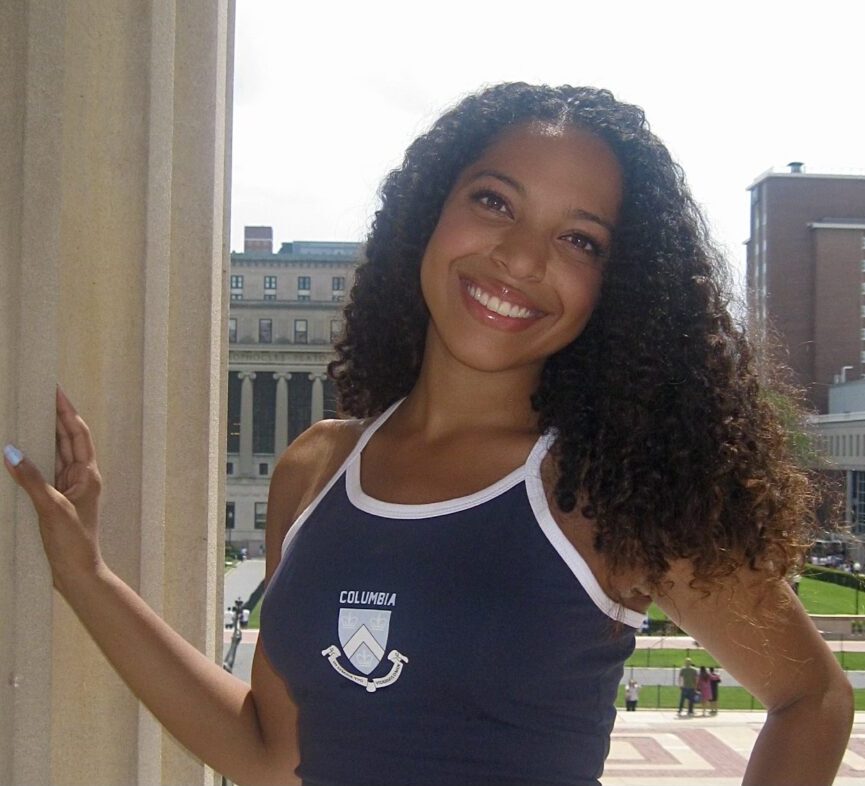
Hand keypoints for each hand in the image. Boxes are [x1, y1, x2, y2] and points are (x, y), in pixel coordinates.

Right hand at [4, 387, 103, 588]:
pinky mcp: (56, 499)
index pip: (77, 433)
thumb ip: (33, 480)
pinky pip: (45, 471)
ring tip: (27, 415)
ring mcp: (69, 487)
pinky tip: (20, 451)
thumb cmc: (74, 542)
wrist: (77, 573)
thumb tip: (11, 452)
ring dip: (43, 435)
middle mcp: (81, 476)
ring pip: (55, 453)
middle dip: (53, 416)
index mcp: (88, 473)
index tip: (55, 390)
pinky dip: (34, 459)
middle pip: (66, 439)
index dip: (66, 411)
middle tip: (37, 395)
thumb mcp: (52, 508)